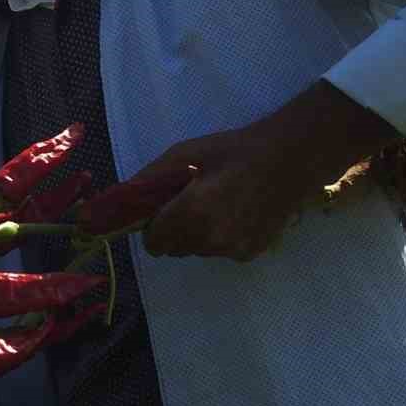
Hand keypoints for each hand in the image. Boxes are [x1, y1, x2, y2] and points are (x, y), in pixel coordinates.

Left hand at [138, 82, 400, 261]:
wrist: (290, 159)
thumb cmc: (232, 151)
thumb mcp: (183, 154)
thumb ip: (147, 180)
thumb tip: (114, 201)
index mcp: (192, 214)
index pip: (153, 243)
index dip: (153, 225)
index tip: (164, 207)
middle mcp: (211, 240)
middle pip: (173, 249)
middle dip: (173, 229)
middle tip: (192, 200)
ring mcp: (233, 251)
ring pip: (197, 251)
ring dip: (197, 234)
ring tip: (218, 203)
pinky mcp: (250, 254)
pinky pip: (220, 251)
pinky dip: (220, 237)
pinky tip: (236, 212)